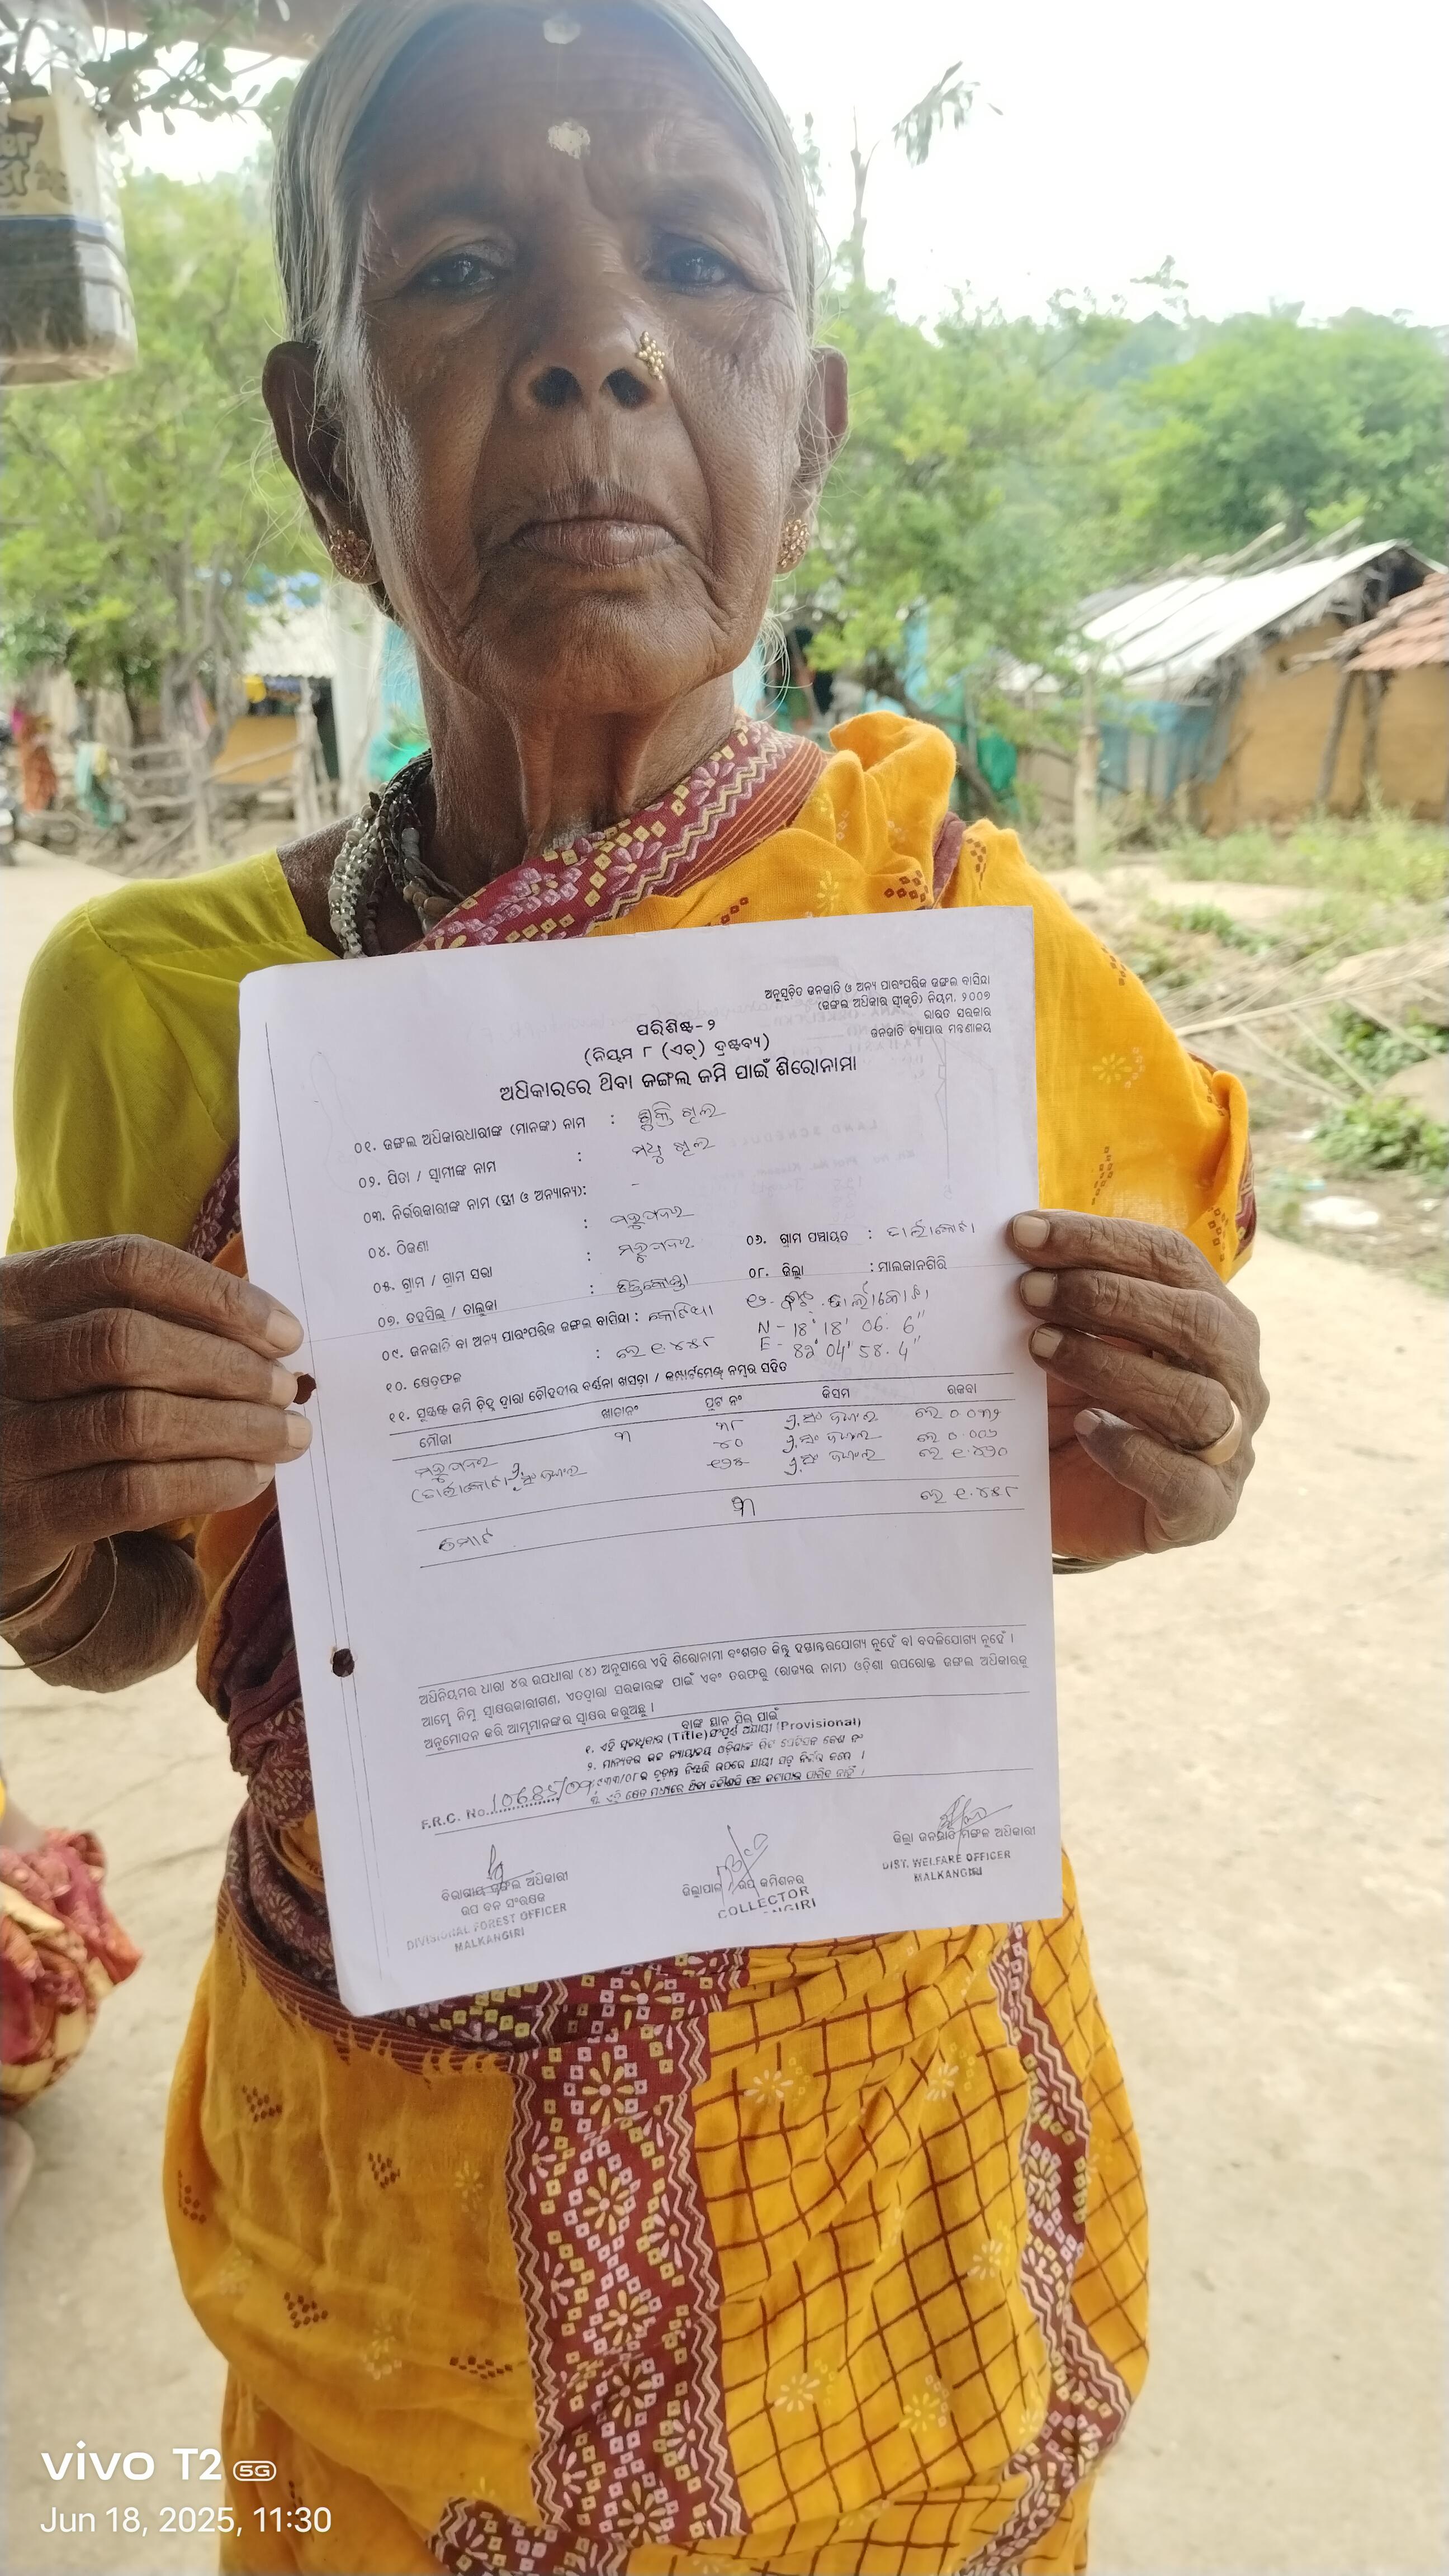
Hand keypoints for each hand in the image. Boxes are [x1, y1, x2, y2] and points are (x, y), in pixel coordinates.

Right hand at [1, 1237, 307, 1612]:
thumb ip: (152, 1324)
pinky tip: (250, 1477)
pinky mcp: (25, 1514)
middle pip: (129, 1342)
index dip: (216, 1294)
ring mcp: (1, 1439)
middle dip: (229, 1366)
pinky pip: (133, 1491)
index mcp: (12, 1293)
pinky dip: (208, 1481)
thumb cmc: (59, 1409)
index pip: (124, 1266)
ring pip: (137, 1420)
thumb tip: (271, 1339)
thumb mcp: (77, 1346)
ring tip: (286, 1435)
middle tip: (287, 1389)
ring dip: (233, 1428)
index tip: (285, 1332)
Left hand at [1009, 1210, 1266, 1561]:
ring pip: (1195, 1399)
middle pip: (1195, 1321)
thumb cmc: (1071, 1405)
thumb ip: (1057, 1299)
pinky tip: (1086, 1428)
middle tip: (1027, 1292)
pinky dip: (1134, 1451)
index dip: (1098, 1240)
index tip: (1022, 1233)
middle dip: (1107, 1297)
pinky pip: (1184, 1481)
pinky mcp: (1205, 1510)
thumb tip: (1012, 1240)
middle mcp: (1234, 1376)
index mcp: (1210, 1317)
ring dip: (1112, 1366)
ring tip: (1039, 1349)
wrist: (1065, 1502)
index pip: (1170, 1259)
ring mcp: (1229, 1448)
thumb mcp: (1064, 1343)